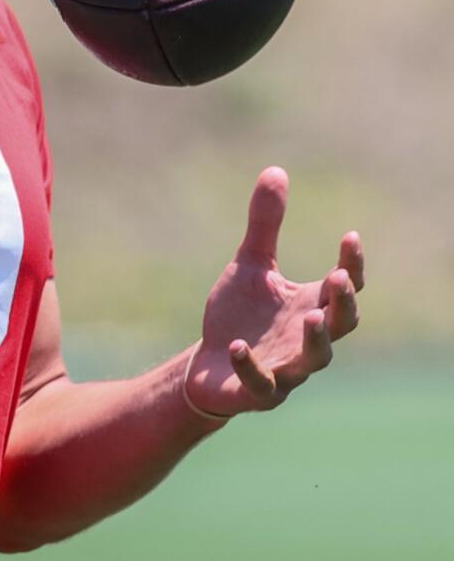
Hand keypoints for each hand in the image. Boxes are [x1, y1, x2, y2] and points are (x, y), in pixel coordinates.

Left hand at [186, 167, 363, 416]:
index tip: (350, 236)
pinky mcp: (258, 390)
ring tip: (311, 316)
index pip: (344, 286)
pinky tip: (237, 346)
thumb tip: (276, 170)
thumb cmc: (239, 314)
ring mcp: (286, 367)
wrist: (208, 363)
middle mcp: (306, 337)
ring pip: (314, 359)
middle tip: (339, 277)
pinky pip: (262, 384)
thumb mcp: (250, 264)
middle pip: (342, 324)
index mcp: (309, 304)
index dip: (352, 264)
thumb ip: (265, 225)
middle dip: (344, 302)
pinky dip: (252, 366)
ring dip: (316, 339)